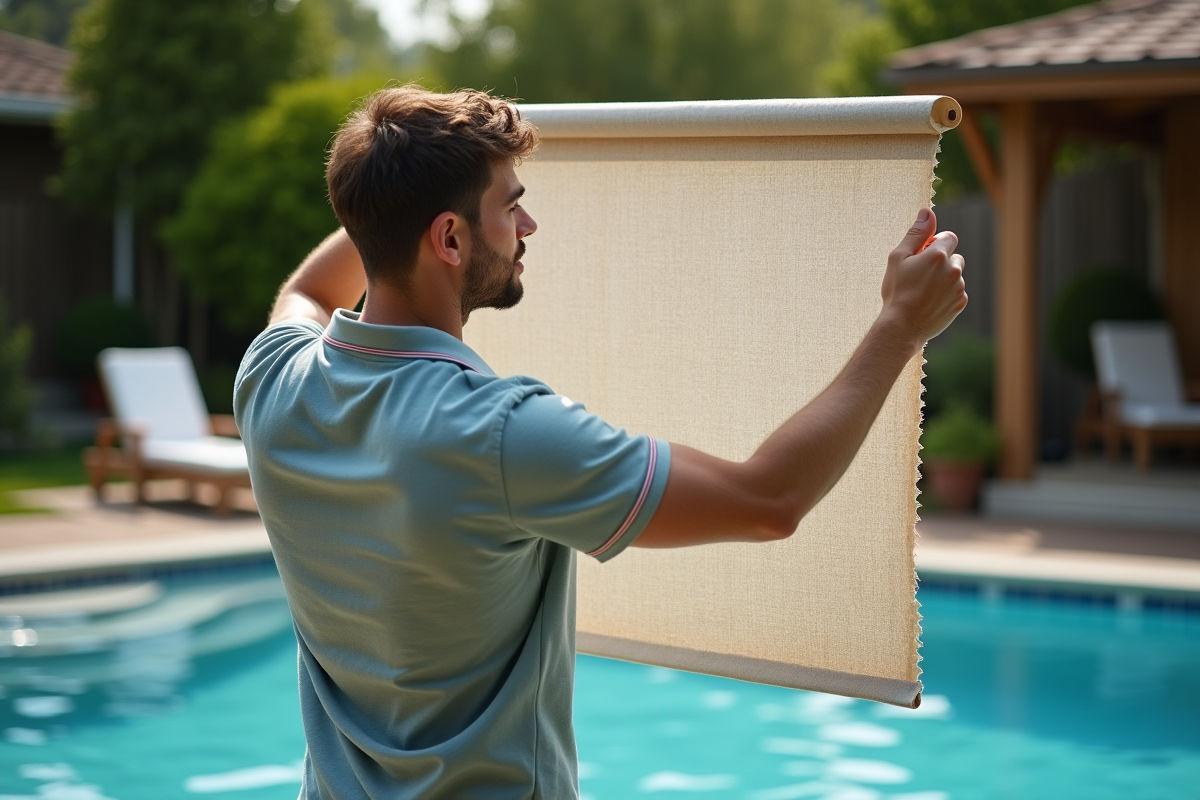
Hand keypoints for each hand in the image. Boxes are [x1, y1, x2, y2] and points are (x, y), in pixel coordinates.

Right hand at [878, 208, 966, 351]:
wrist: (902, 327)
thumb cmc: (896, 291)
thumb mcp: (898, 258)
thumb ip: (916, 234)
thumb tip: (927, 212)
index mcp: (938, 255)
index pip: (948, 237)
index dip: (934, 245)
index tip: (921, 257)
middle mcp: (953, 270)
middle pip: (954, 256)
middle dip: (941, 262)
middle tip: (920, 275)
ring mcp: (959, 288)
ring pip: (955, 275)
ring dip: (943, 279)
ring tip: (923, 292)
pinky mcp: (960, 303)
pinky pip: (956, 292)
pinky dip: (946, 294)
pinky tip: (929, 302)